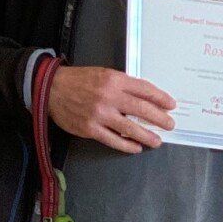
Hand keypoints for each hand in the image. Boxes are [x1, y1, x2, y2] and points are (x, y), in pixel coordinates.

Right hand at [47, 64, 175, 154]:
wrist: (52, 89)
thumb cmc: (79, 80)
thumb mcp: (103, 74)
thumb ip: (122, 84)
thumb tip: (144, 97)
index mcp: (114, 80)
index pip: (144, 90)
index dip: (160, 98)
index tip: (171, 105)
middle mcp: (109, 97)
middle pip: (142, 109)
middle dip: (160, 118)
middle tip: (170, 124)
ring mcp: (100, 114)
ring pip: (130, 128)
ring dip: (147, 136)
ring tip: (157, 141)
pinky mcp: (90, 129)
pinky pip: (114, 140)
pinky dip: (127, 145)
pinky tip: (136, 148)